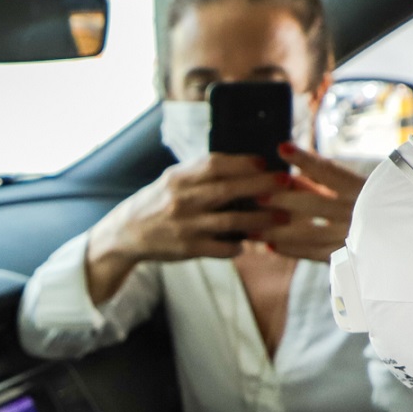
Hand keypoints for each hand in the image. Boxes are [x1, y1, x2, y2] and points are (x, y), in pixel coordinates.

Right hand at [84, 155, 285, 302]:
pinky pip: (221, 248)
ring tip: (283, 217)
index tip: (265, 162)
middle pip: (228, 190)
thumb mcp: (173, 180)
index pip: (214, 164)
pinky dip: (238, 246)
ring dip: (260, 219)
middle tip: (286, 182)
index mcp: (179, 178)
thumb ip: (201, 173)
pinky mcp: (188, 249)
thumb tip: (244, 164)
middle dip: (261, 185)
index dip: (242, 162)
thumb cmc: (158, 202)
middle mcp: (182, 200)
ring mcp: (185, 226)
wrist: (126, 233)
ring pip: (231, 221)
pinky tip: (251, 243)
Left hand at [256, 144, 363, 262]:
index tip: (281, 147)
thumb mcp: (370, 180)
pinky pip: (316, 255)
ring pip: (309, 234)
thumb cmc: (393, 201)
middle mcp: (359, 214)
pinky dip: (292, 250)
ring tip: (251, 227)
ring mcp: (354, 238)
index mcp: (367, 190)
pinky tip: (270, 246)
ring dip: (277, 231)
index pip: (331, 172)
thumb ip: (330, 174)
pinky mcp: (350, 259)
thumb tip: (296, 155)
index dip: (306, 160)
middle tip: (254, 192)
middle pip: (314, 205)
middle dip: (282, 198)